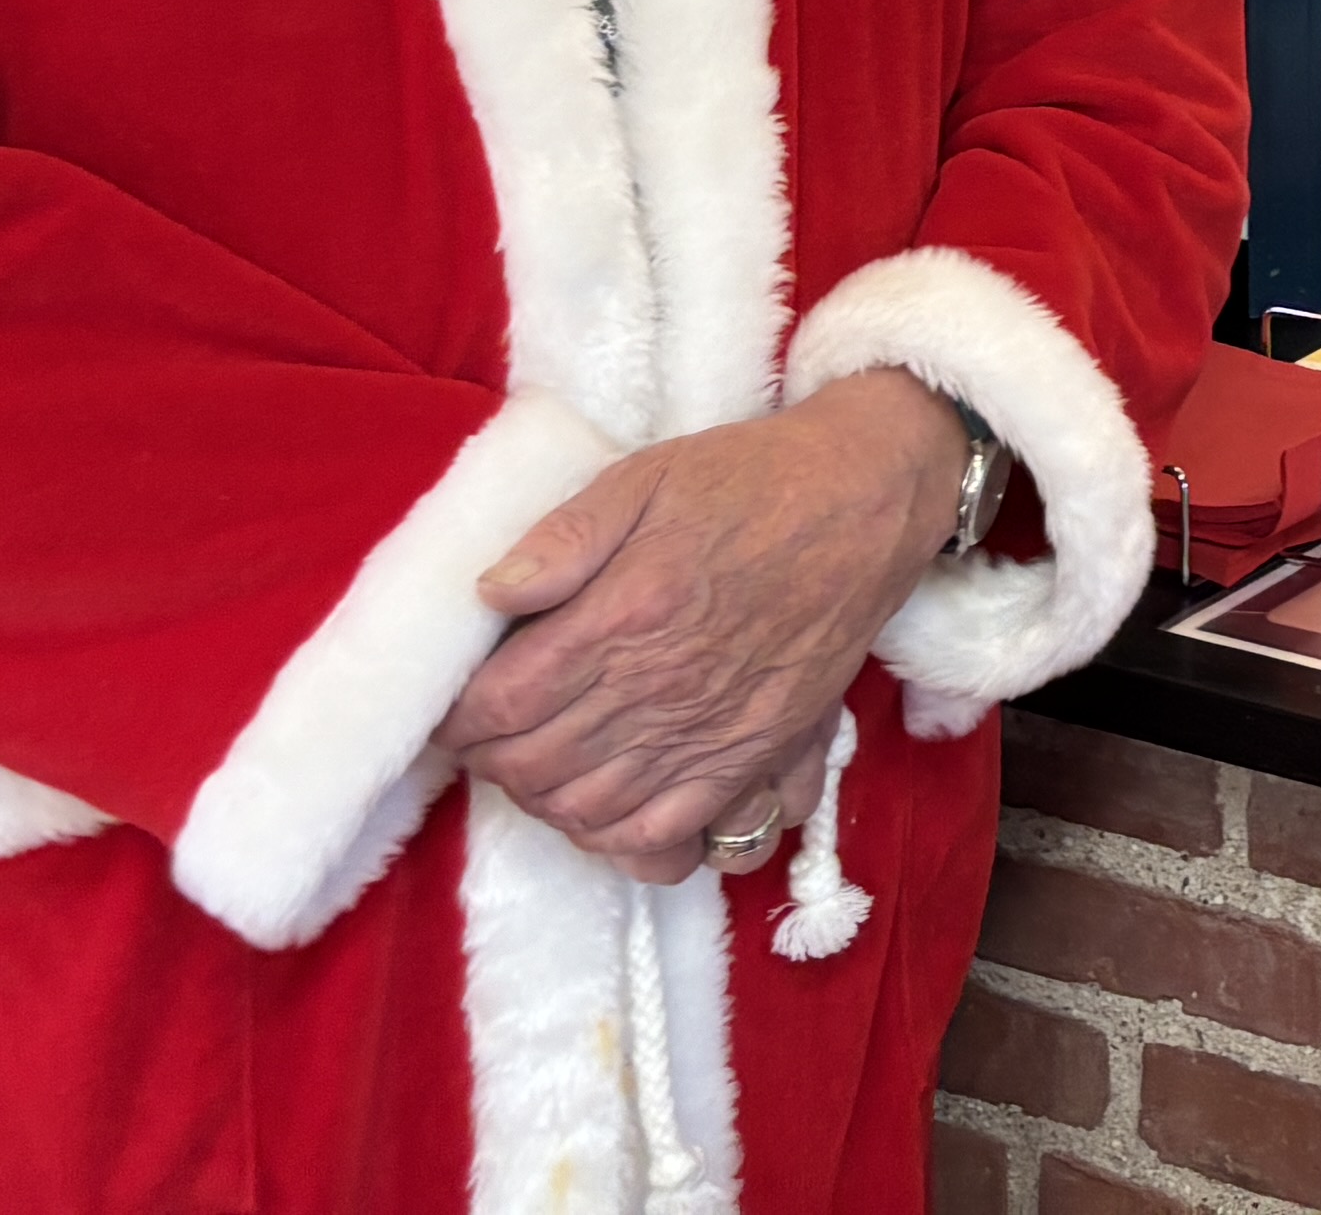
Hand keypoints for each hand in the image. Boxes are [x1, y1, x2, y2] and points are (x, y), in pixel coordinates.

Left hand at [441, 374, 957, 880]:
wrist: (864, 502)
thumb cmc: (749, 481)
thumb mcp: (645, 477)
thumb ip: (564, 536)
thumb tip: (488, 595)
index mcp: (625, 616)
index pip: (504, 703)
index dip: (461, 716)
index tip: (456, 704)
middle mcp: (663, 689)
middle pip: (538, 767)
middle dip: (494, 760)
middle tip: (490, 735)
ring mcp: (711, 735)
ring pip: (592, 813)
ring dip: (547, 803)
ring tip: (539, 768)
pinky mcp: (756, 759)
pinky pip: (672, 839)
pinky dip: (623, 844)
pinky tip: (607, 812)